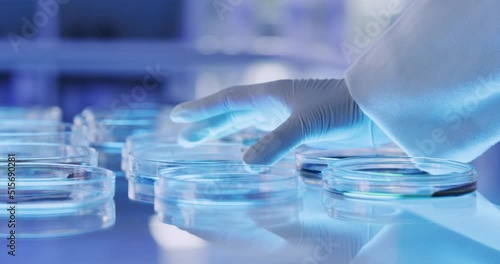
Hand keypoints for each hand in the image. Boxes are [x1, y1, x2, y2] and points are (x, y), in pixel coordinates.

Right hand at [170, 79, 390, 164]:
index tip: (178, 116)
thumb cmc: (343, 109)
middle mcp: (274, 102)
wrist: (374, 108)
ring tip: (201, 141)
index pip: (228, 101)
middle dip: (206, 124)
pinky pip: (262, 130)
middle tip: (183, 137)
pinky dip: (246, 137)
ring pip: (245, 121)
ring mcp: (285, 113)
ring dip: (223, 130)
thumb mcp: (307, 125)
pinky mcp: (298, 125)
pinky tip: (243, 145)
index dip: (202, 109)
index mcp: (271, 95)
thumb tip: (247, 163)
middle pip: (231, 112)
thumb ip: (277, 142)